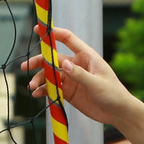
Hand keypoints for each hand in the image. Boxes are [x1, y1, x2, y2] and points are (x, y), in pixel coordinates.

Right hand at [21, 26, 136, 124]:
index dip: (53, 33)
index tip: (38, 30)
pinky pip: (52, 88)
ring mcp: (71, 78)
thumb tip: (62, 64)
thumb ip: (80, 74)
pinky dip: (43, 90)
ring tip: (32, 87)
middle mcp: (76, 65)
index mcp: (86, 56)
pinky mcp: (68, 92)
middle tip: (25, 67)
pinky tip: (37, 94)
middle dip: (39, 62)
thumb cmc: (113, 93)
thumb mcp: (97, 83)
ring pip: (50, 75)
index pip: (68, 39)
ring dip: (40, 79)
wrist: (118, 113)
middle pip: (53, 59)